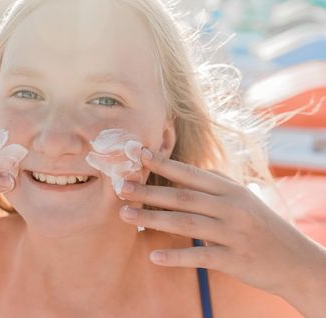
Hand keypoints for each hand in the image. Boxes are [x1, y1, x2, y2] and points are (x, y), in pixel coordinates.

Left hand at [118, 148, 325, 296]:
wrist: (296, 261)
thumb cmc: (263, 226)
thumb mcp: (243, 198)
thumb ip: (215, 184)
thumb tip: (184, 172)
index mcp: (230, 190)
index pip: (191, 174)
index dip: (163, 165)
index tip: (138, 155)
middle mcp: (231, 208)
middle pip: (182, 197)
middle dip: (149, 192)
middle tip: (122, 188)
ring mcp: (232, 234)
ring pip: (186, 223)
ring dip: (153, 219)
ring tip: (126, 215)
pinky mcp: (234, 259)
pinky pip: (200, 256)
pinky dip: (176, 256)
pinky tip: (153, 255)